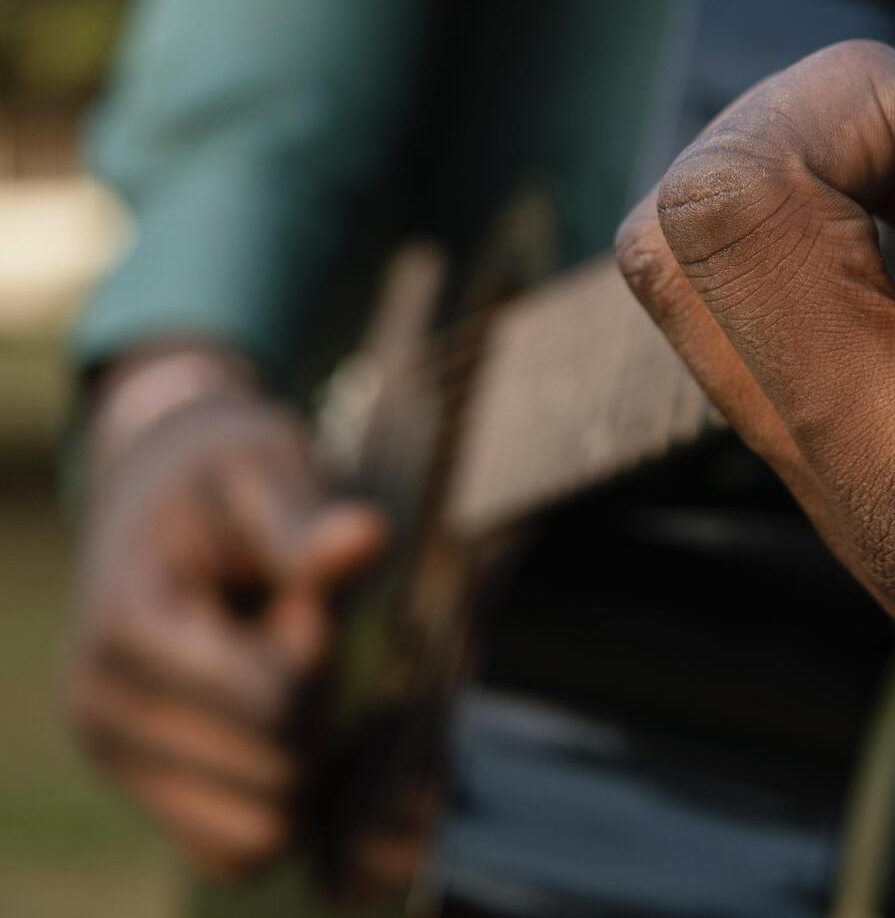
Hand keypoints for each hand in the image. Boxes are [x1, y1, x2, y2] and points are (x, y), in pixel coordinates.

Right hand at [70, 349, 388, 881]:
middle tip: (298, 636)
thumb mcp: (265, 473)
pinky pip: (236, 851)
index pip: (260, 699)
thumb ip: (305, 521)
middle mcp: (100, 709)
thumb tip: (365, 538)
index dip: (309, 655)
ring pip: (259, 826)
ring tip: (283, 677)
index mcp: (125, 625)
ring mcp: (118, 761)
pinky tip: (288, 728)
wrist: (160, 500)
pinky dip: (289, 805)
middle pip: (270, 769)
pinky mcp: (148, 793)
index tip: (303, 605)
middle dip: (313, 710)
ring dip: (302, 758)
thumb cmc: (224, 483)